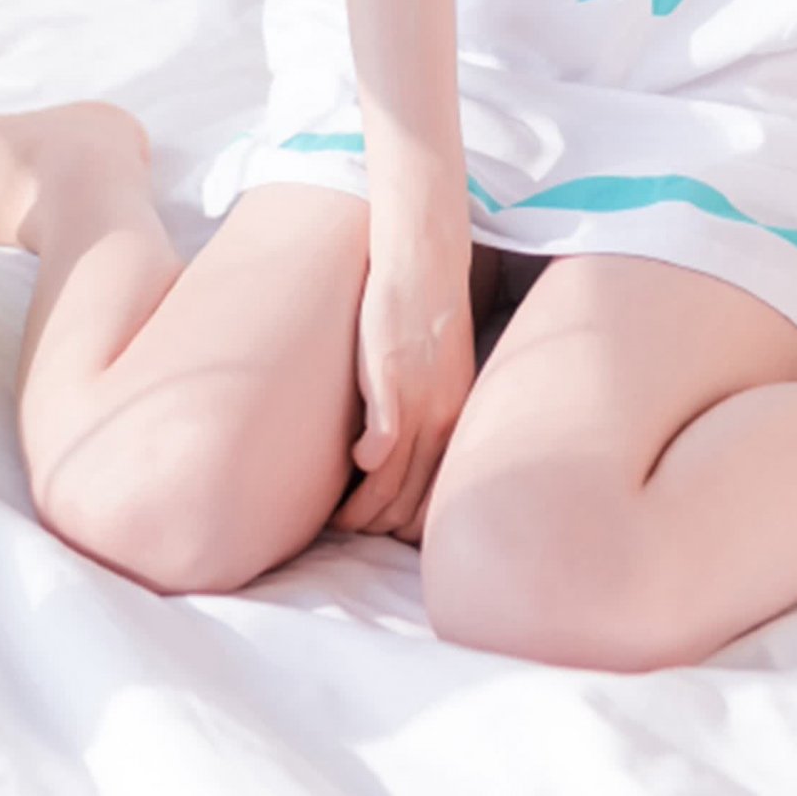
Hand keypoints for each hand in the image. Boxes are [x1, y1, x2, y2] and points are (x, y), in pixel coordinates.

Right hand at [330, 211, 475, 543]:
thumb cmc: (430, 319)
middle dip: (377, 525)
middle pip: (410, 504)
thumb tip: (411, 457)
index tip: (382, 532)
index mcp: (458, 422)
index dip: (407, 527)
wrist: (426, 265)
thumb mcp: (445, 377)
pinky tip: (353, 463)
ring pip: (388, 485)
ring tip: (338, 516)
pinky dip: (364, 465)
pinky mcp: (390, 382)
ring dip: (360, 508)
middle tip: (349, 530)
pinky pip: (379, 446)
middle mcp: (444, 421)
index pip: (436, 502)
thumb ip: (434, 416)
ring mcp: (418, 404)